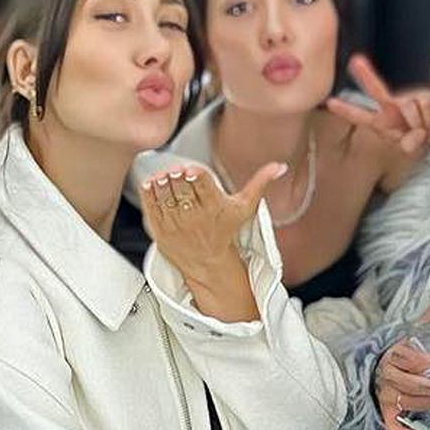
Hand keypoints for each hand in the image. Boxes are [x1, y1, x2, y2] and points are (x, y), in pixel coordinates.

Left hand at [139, 162, 286, 321]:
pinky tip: (151, 184)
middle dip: (176, 176)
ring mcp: (177, 224)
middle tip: (175, 171)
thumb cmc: (225, 231)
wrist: (209, 263)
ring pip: (166, 197)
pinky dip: (150, 195)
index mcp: (215, 207)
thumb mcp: (245, 207)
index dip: (194, 175)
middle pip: (182, 189)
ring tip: (163, 175)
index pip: (203, 186)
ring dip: (162, 183)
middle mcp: (196, 216)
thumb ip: (260, 183)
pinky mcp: (162, 231)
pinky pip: (153, 209)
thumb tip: (279, 167)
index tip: (190, 170)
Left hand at [325, 54, 429, 156]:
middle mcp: (391, 106)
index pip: (361, 116)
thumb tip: (414, 137)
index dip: (346, 110)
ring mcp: (407, 98)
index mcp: (381, 122)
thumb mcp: (411, 145)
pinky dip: (428, 116)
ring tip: (423, 126)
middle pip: (378, 90)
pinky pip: (425, 104)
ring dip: (419, 121)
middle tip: (355, 61)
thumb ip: (411, 142)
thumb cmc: (420, 136)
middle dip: (367, 77)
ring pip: (409, 106)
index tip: (330, 102)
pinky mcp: (424, 95)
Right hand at [373, 339, 429, 429]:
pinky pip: (392, 424)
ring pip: (410, 402)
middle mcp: (388, 375)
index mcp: (394, 356)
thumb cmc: (403, 355)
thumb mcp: (414, 341)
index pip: (415, 361)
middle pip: (415, 384)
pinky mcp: (385, 409)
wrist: (382, 365)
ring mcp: (386, 394)